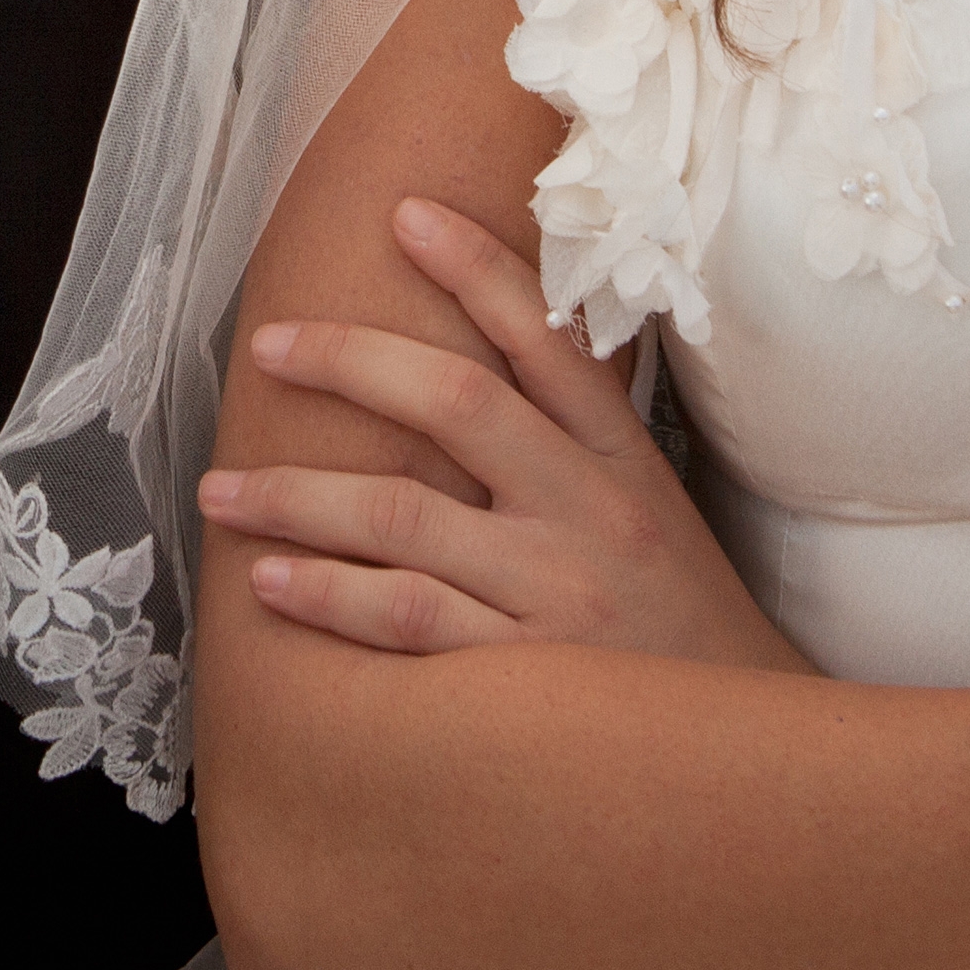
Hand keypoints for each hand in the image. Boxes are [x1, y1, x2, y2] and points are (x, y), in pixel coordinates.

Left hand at [201, 196, 809, 671]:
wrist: (750, 757)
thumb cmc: (680, 626)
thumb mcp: (652, 511)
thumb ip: (577, 437)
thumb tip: (494, 351)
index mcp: (623, 461)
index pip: (547, 339)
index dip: (477, 269)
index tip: (405, 212)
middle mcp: (588, 513)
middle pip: (457, 404)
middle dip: (351, 362)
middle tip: (270, 344)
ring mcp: (554, 594)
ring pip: (405, 519)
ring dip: (298, 496)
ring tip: (220, 488)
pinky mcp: (523, 678)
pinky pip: (408, 622)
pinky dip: (331, 597)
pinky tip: (271, 581)